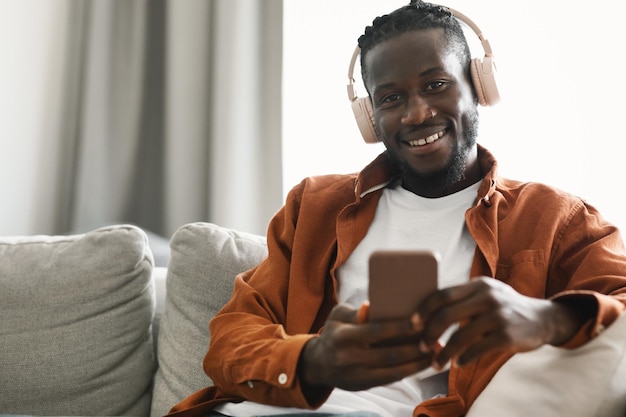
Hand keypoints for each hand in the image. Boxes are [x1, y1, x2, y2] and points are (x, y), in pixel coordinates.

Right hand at [299, 303, 431, 391]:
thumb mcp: (338, 316)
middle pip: (390, 354)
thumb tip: (372, 306)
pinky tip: (423, 363)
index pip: (376, 331)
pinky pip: (391, 379)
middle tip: (437, 338)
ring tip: (436, 352)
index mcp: (344, 336)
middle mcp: (349, 358)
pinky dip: (409, 371)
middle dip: (416, 348)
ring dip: (418, 363)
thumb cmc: (334, 332)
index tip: (421, 323)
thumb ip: (356, 312)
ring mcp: (357, 375)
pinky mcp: (364, 386)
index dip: (400, 328)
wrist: (317, 364)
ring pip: (394, 371)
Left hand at [417, 277, 589, 369]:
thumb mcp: (486, 294)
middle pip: (446, 315)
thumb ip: (463, 299)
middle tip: (421, 346)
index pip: (442, 294)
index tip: (412, 323)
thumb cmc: (505, 308)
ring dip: (444, 353)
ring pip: (460, 337)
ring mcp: (498, 316)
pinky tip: (458, 364)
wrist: (544, 318)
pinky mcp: (507, 336)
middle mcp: (487, 297)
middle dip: (429, 333)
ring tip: (436, 363)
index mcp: (478, 285)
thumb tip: (427, 312)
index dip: (424, 309)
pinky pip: (477, 350)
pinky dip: (463, 359)